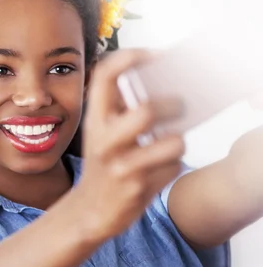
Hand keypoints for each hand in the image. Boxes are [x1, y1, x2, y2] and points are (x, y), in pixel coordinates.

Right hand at [76, 49, 185, 239]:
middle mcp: (104, 140)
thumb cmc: (103, 164)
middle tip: (178, 106)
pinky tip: (160, 167)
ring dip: (178, 141)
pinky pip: (174, 167)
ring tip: (171, 142)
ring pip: (172, 143)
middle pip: (146, 111)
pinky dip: (173, 165)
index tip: (154, 56)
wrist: (89, 210)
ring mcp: (121, 165)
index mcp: (94, 120)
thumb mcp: (101, 132)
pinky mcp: (138, 187)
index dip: (131, 57)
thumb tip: (160, 81)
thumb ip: (120, 108)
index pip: (105, 76)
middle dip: (173, 106)